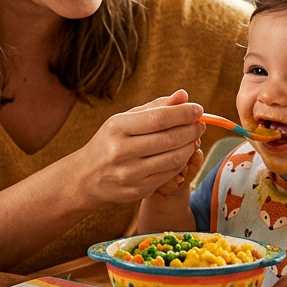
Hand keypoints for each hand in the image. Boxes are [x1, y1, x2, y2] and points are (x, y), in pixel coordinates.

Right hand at [70, 89, 204, 204]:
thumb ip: (155, 107)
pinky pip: (170, 174)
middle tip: (200, 125)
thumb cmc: (110, 142)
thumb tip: (184, 95)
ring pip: (174, 158)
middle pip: (169, 139)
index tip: (197, 109)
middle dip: (191, 130)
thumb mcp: (125, 120)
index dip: (183, 113)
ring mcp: (130, 173)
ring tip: (192, 139)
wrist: (87, 177)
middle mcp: (121, 151)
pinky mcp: (138, 190)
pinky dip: (181, 162)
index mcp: (117, 128)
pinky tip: (180, 154)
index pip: (159, 118)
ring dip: (190, 147)